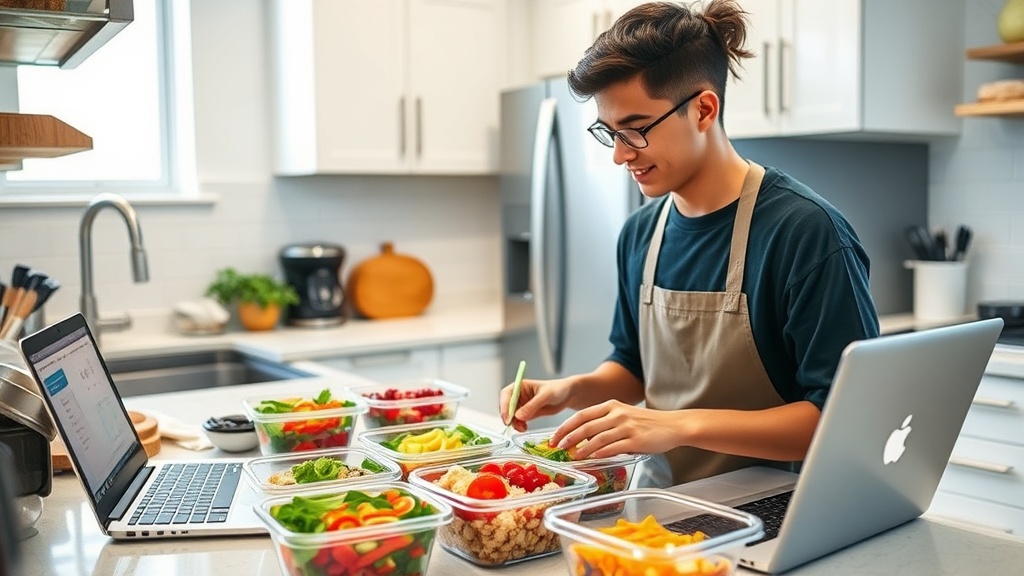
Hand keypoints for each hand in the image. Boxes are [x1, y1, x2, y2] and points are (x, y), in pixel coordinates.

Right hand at [499, 376, 573, 432]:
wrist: (567, 396)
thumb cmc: (557, 389)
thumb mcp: (546, 396)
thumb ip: (532, 405)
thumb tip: (518, 416)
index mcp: (520, 386)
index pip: (506, 394)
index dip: (504, 406)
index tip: (507, 417)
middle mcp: (518, 395)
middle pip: (506, 406)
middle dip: (508, 417)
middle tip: (513, 425)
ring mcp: (522, 405)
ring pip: (511, 416)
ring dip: (514, 423)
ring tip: (523, 428)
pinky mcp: (526, 413)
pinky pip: (518, 421)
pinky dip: (519, 426)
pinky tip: (525, 428)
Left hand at [549, 401, 681, 458]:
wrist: (673, 425)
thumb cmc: (647, 423)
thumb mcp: (623, 416)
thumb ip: (604, 424)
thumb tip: (583, 440)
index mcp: (611, 406)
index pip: (581, 415)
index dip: (565, 427)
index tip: (554, 437)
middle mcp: (617, 414)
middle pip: (586, 426)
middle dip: (568, 438)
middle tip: (558, 448)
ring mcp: (626, 427)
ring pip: (597, 438)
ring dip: (582, 449)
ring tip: (573, 456)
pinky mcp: (636, 440)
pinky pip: (613, 447)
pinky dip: (600, 453)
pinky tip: (592, 458)